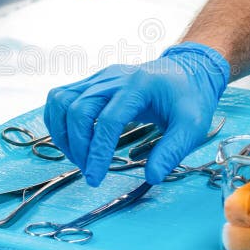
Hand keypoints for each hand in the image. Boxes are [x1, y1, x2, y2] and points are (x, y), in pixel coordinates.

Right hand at [44, 42, 229, 185]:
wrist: (187, 71)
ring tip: (79, 157)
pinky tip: (71, 140)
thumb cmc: (189, 99)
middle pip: (78, 109)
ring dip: (63, 133)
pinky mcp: (92, 83)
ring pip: (61, 101)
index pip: (108, 120)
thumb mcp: (192, 126)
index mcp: (138, 86)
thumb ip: (172, 151)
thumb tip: (152, 176)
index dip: (98, 152)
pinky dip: (58, 121)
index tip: (96, 178)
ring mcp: (99, 78)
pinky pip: (61, 97)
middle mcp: (113, 78)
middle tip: (90, 171)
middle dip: (78, 146)